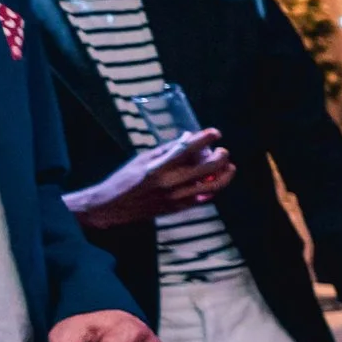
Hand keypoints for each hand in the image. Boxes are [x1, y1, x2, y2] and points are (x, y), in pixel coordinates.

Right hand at [64, 130, 235, 228]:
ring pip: (211, 187)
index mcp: (159, 167)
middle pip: (207, 168)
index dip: (205, 139)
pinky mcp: (178, 209)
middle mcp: (170, 183)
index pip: (188, 149)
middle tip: (223, 151)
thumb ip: (167, 150)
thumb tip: (188, 138)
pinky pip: (203, 199)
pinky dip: (212, 189)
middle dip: (221, 157)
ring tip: (229, 167)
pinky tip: (215, 181)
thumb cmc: (125, 178)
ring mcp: (176, 198)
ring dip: (224, 176)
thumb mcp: (143, 158)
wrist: (112, 206)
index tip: (215, 133)